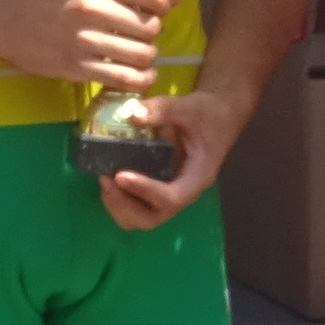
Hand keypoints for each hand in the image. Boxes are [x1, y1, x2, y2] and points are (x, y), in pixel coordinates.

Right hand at [0, 0, 176, 88]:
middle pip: (151, 29)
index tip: (156, 14)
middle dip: (152, 36)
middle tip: (140, 38)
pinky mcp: (77, 66)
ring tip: (139, 58)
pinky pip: (123, 78)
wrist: (9, 17)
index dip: (163, 8)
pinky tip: (139, 77)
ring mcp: (86, 39)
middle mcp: (95, 8)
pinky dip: (139, 81)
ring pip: (142, 56)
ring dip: (147, 60)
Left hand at [98, 82, 250, 231]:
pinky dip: (119, 200)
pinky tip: (110, 177)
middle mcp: (183, 192)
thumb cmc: (208, 113)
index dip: (145, 191)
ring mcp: (170, 193)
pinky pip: (137, 207)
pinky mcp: (158, 189)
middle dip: (125, 205)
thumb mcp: (190, 106)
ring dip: (119, 206)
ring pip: (141, 218)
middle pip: (152, 218)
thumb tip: (132, 114)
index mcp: (197, 177)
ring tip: (105, 179)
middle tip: (107, 179)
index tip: (120, 175)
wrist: (218, 116)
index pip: (172, 198)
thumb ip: (163, 109)